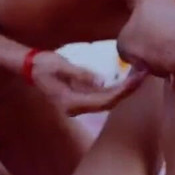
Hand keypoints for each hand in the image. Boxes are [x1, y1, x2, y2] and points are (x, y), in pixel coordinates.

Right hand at [30, 52, 145, 115]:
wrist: (30, 69)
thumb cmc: (43, 65)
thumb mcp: (60, 66)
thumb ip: (81, 74)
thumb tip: (102, 81)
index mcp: (72, 103)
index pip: (103, 101)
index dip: (121, 93)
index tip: (135, 81)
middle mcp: (77, 108)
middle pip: (108, 103)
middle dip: (126, 91)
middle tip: (144, 75)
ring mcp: (79, 105)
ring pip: (106, 101)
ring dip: (123, 91)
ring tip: (140, 76)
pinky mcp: (81, 98)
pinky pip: (102, 96)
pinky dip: (115, 89)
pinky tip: (127, 81)